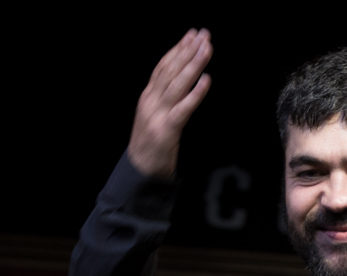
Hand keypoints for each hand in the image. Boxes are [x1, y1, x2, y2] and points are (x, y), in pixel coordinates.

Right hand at [128, 28, 212, 178]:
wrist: (140, 170)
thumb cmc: (152, 144)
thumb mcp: (155, 115)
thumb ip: (166, 98)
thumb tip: (182, 80)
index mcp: (148, 96)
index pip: (163, 66)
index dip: (178, 49)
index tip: (192, 34)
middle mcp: (151, 100)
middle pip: (171, 70)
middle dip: (188, 50)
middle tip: (204, 34)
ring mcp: (158, 114)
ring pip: (177, 84)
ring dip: (193, 64)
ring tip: (207, 48)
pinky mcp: (167, 130)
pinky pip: (183, 109)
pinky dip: (196, 94)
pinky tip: (206, 80)